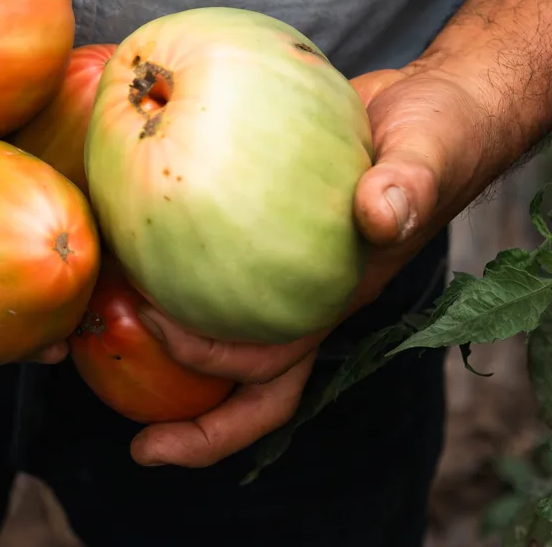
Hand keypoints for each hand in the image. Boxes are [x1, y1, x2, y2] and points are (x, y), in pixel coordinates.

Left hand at [128, 64, 489, 466]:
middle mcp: (306, 296)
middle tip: (138, 447)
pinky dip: (176, 266)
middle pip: (253, 385)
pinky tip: (131, 239)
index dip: (210, 362)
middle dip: (197, 427)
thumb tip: (380, 215)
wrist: (440, 105)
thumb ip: (407, 183)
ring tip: (110, 344)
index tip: (153, 324)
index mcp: (335, 299)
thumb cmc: (441, 136)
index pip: (269, 364)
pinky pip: (218, 260)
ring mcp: (289, 267)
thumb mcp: (427, 152)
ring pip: (229, 332)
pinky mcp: (269, 222)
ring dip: (176, 357)